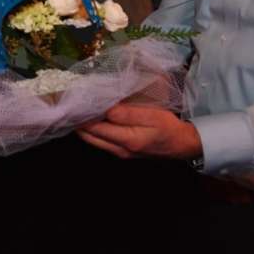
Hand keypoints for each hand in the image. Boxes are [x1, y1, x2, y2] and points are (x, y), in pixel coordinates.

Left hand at [77, 103, 201, 159]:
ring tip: (80, 108)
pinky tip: (93, 118)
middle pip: (89, 137)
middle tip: (72, 104)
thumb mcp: (151, 116)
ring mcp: (120, 153)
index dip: (82, 115)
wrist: (182, 145)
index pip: (95, 128)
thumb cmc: (168, 127)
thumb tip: (105, 109)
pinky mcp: (122, 151)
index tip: (74, 101)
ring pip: (93, 140)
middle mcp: (119, 150)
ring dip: (85, 126)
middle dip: (79, 121)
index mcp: (126, 140)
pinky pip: (102, 141)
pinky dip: (94, 130)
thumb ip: (127, 114)